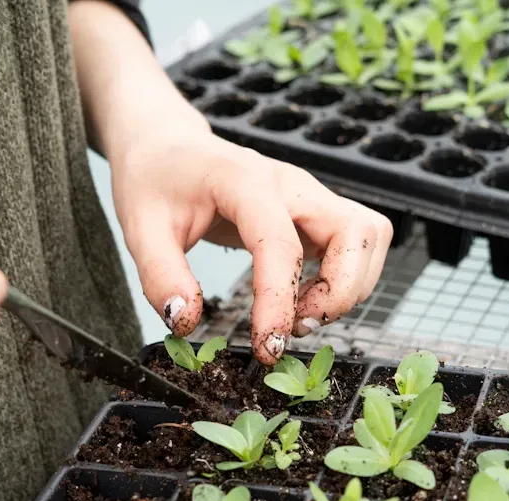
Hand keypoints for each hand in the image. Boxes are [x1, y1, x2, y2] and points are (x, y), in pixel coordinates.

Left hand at [111, 131, 390, 364]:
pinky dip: (345, 280)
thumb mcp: (139, 228)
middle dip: (341, 293)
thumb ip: (161, 277)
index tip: (267, 346)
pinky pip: (356, 244)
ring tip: (301, 316)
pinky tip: (302, 301)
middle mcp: (290, 183)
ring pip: (369, 237)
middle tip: (296, 327)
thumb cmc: (154, 181)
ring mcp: (309, 195)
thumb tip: (186, 321)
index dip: (279, 301)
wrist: (166, 146)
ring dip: (350, 287)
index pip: (281, 244)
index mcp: (245, 180)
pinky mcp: (314, 212)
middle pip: (357, 232)